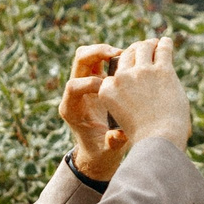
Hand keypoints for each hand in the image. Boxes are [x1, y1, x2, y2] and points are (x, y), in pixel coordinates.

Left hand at [60, 45, 128, 179]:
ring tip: (127, 55)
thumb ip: (113, 143)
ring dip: (105, 51)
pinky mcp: (96, 80)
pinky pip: (100, 60)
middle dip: (97, 53)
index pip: (73, 86)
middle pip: (79, 61)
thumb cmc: (102, 152)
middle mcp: (75, 92)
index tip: (109, 89)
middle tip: (118, 54)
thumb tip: (118, 134)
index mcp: (72, 109)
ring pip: (88, 55)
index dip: (90, 83)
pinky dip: (114, 56)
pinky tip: (131, 62)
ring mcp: (85, 83)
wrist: (99, 151)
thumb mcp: (108, 151)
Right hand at [96, 36, 193, 152]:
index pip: (114, 70)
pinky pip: (163, 49)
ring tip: (155, 43)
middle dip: (136, 50)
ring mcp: (142, 72)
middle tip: (144, 47)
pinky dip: (165, 44)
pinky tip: (166, 41)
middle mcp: (122, 78)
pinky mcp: (163, 70)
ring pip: (144, 47)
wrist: (159, 139)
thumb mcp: (121, 116)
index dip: (124, 65)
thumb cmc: (143, 134)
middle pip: (127, 54)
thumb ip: (123, 99)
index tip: (131, 65)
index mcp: (108, 90)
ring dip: (149, 44)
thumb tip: (132, 89)